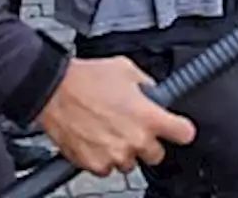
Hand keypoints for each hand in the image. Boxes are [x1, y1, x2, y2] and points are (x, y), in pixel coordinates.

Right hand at [39, 56, 195, 175]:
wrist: (54, 91)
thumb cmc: (87, 78)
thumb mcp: (127, 70)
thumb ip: (147, 85)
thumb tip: (153, 92)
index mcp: (148, 116)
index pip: (184, 134)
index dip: (181, 129)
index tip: (177, 128)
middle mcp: (134, 139)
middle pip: (157, 154)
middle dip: (149, 141)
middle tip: (135, 126)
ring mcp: (114, 155)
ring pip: (130, 163)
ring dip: (125, 150)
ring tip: (111, 130)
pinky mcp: (94, 165)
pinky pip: (107, 168)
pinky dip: (104, 157)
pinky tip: (97, 138)